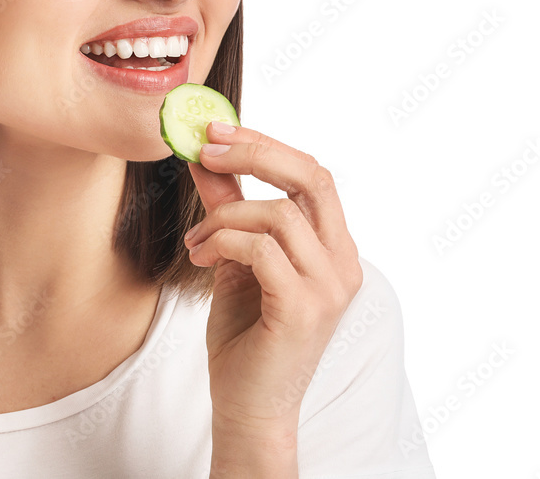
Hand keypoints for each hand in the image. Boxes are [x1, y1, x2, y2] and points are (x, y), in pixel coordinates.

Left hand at [185, 122, 363, 434]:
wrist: (247, 407)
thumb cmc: (245, 336)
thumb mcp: (234, 258)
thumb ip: (227, 208)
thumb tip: (205, 159)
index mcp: (334, 248)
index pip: (312, 174)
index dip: (265, 145)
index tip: (217, 132)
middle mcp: (343, 263)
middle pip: (312, 177)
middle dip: (255, 153)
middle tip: (206, 149)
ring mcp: (329, 287)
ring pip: (279, 214)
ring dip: (224, 217)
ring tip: (196, 242)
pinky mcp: (304, 310)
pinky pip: (262, 250)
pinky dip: (224, 243)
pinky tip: (202, 258)